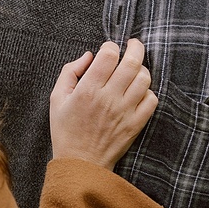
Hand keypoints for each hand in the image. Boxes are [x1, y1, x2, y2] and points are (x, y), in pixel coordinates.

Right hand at [49, 38, 157, 167]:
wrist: (81, 163)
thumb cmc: (66, 130)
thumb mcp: (57, 98)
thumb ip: (70, 71)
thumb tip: (89, 56)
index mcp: (88, 90)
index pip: (108, 55)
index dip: (110, 46)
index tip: (108, 48)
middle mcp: (109, 98)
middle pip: (132, 62)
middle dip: (135, 47)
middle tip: (133, 44)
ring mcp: (125, 111)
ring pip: (144, 79)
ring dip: (141, 69)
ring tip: (134, 70)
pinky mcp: (136, 124)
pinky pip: (152, 100)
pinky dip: (147, 91)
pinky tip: (138, 92)